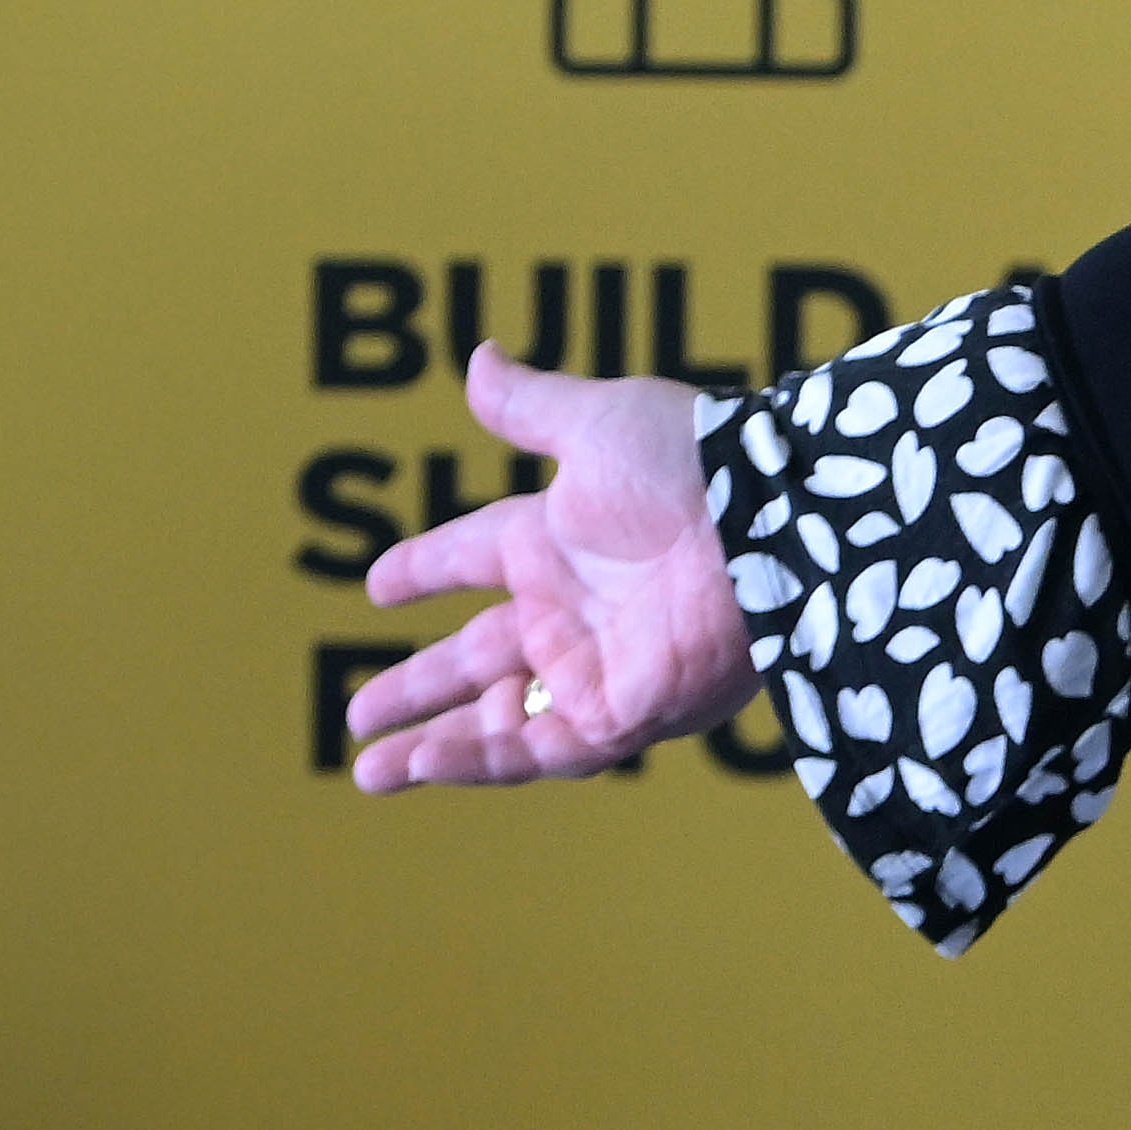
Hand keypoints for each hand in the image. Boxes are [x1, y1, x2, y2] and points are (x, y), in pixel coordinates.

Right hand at [339, 347, 759, 786]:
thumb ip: (530, 405)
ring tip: (368, 772)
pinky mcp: (630, 713)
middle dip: (417, 689)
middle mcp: (574, 608)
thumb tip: (478, 357)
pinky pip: (545, 750)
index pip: (474, 554)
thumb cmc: (697, 464)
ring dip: (434, 747)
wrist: (774, 526)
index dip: (426, 567)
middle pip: (478, 659)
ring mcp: (600, 665)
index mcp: (557, 536)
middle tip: (356, 717)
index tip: (379, 584)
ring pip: (502, 720)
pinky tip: (426, 762)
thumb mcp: (598, 423)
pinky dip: (483, 759)